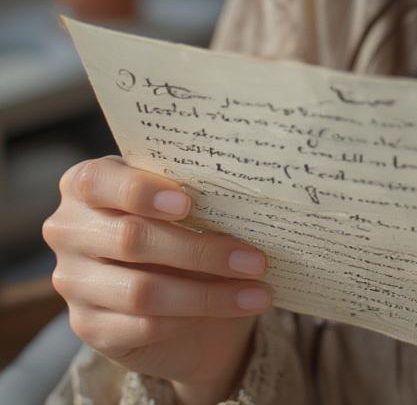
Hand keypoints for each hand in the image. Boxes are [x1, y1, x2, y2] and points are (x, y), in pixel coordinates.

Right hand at [43, 155, 272, 403]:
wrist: (166, 282)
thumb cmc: (179, 221)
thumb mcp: (183, 199)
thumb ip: (195, 191)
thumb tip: (245, 196)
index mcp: (86, 184)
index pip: (98, 182)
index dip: (140, 191)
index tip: (188, 203)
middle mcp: (68, 230)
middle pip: (131, 239)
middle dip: (201, 250)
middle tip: (255, 259)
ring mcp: (72, 281)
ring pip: (142, 291)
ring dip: (208, 293)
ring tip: (257, 290)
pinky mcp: (88, 326)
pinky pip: (143, 325)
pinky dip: (192, 316)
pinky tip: (230, 308)